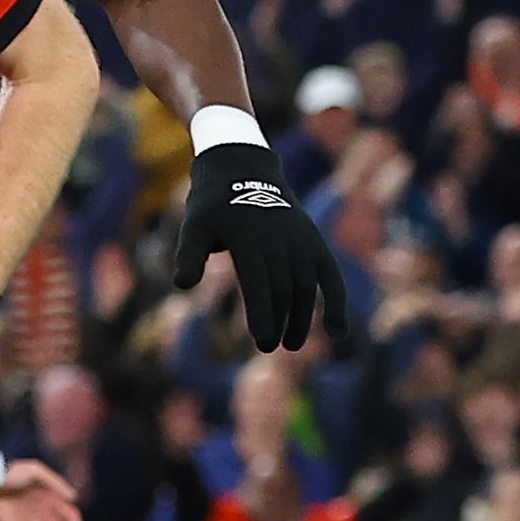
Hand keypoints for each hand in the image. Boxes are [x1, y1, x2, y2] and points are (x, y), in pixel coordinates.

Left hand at [171, 138, 347, 350]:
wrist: (242, 171)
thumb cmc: (212, 205)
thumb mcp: (194, 226)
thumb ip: (189, 255)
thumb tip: (182, 284)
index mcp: (250, 239)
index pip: (258, 283)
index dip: (262, 314)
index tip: (263, 342)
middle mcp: (280, 241)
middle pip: (283, 289)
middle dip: (279, 321)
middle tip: (268, 349)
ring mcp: (301, 242)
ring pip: (306, 286)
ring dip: (303, 318)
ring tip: (292, 345)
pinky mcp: (314, 243)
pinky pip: (330, 276)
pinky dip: (335, 302)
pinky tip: (337, 331)